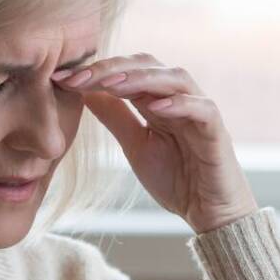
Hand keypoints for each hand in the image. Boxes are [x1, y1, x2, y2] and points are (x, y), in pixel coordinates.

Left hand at [51, 53, 258, 233]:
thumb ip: (116, 118)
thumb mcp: (135, 146)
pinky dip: (180, 103)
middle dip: (112, 69)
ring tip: (112, 84)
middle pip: (148, 66)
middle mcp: (179, 99)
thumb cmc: (178, 180)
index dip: (97, 71)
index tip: (62, 79)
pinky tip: (155, 107)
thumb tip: (86, 91)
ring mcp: (200, 112)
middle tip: (80, 77)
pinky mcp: (217, 131)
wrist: (208, 214)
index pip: (127, 72)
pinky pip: (202, 108)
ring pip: (174, 78)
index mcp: (158, 101)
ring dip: (142, 78)